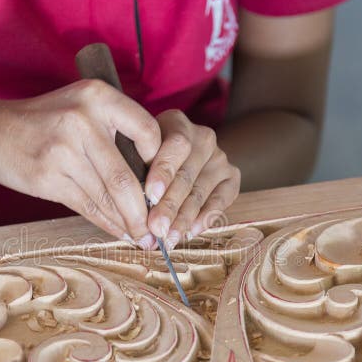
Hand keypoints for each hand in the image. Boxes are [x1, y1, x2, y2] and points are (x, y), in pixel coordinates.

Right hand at [0, 79, 161, 247]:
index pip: (148, 132)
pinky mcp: (47, 177)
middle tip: (156, 229)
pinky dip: (106, 223)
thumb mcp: (82, 107)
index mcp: (98, 97)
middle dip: (144, 211)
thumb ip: (116, 131)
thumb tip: (153, 181)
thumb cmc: (46, 122)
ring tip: (141, 237)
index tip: (161, 186)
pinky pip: (86, 206)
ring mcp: (62, 150)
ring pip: (106, 196)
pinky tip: (118, 231)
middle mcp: (82, 120)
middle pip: (125, 177)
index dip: (159, 164)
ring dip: (127, 222)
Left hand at [144, 110, 240, 248]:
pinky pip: (222, 199)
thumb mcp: (137, 153)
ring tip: (169, 238)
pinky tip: (192, 232)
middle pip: (186, 174)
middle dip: (170, 205)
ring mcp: (219, 157)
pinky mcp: (232, 175)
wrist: (181, 156)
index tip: (150, 195)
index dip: (163, 171)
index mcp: (176, 123)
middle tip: (156, 228)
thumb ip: (135, 169)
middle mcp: (202, 137)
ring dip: (184, 218)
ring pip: (200, 191)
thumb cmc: (147, 156)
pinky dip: (206, 217)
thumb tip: (128, 207)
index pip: (175, 145)